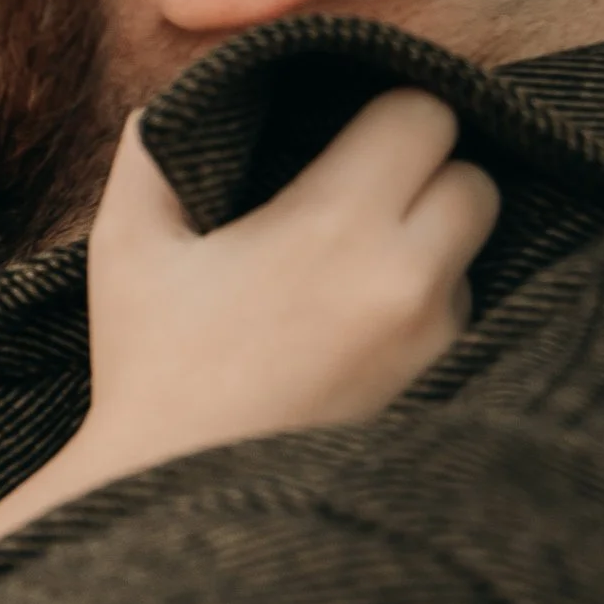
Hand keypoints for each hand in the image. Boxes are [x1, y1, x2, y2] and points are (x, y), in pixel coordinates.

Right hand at [72, 87, 498, 488]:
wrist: (175, 498)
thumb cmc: (150, 370)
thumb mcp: (128, 249)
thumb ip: (150, 153)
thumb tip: (170, 104)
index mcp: (333, 224)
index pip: (425, 114)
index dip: (390, 111)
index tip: (346, 133)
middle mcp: (403, 278)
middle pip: (475, 179)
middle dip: (428, 174)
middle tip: (362, 194)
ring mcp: (431, 343)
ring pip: (474, 252)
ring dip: (432, 245)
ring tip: (353, 271)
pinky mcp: (437, 391)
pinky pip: (461, 318)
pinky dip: (426, 307)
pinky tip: (361, 324)